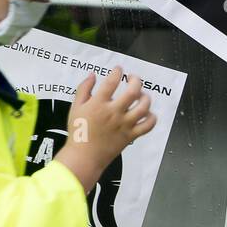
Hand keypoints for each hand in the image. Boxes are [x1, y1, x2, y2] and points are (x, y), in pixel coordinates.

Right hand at [53, 67, 156, 193]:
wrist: (84, 156)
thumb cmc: (78, 132)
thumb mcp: (75, 107)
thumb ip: (83, 89)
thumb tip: (93, 75)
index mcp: (98, 104)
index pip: (111, 82)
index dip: (117, 72)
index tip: (119, 69)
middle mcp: (114, 112)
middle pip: (133, 92)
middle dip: (136, 81)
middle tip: (134, 78)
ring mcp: (125, 124)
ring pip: (144, 107)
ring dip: (146, 98)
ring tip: (142, 95)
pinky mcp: (131, 135)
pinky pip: (148, 125)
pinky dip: (152, 118)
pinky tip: (147, 114)